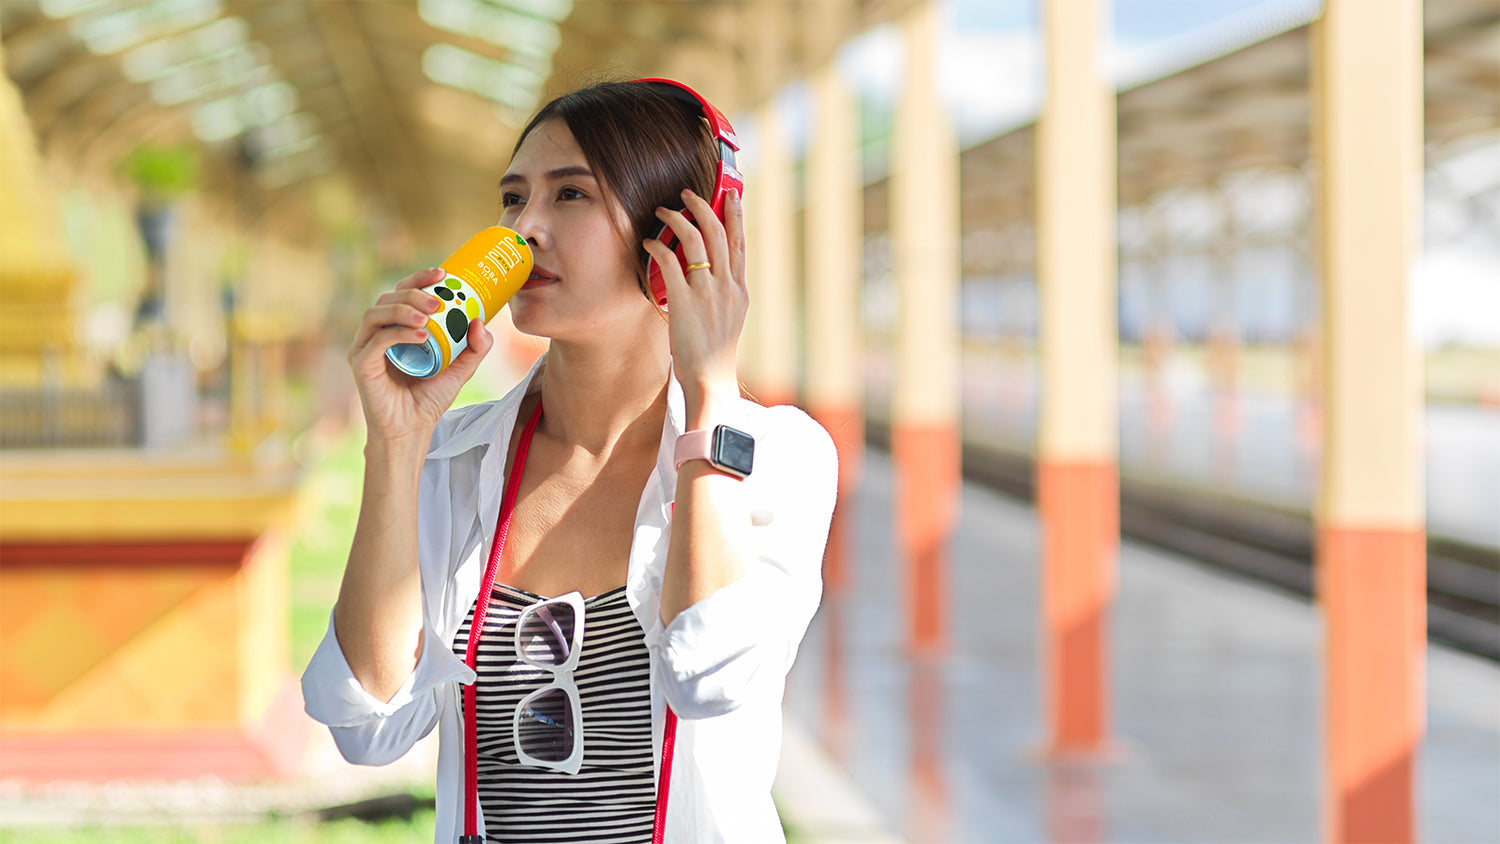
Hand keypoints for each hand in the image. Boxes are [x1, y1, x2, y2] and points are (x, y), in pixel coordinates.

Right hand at [347, 267, 495, 446]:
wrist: (413, 429)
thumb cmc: (430, 398)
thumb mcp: (461, 369)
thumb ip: (476, 347)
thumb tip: (480, 320)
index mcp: (396, 327)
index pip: (402, 292)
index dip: (419, 278)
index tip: (443, 273)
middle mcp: (377, 333)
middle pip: (388, 298)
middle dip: (414, 293)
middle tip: (439, 301)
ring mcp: (364, 347)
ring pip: (376, 314)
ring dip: (403, 310)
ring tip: (429, 318)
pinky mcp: (360, 364)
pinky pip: (375, 341)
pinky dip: (398, 334)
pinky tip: (420, 336)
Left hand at [642, 188, 746, 425]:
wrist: (711, 381)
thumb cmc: (714, 356)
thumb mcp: (728, 320)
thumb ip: (723, 296)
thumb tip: (710, 278)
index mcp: (739, 291)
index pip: (740, 244)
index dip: (736, 217)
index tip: (731, 196)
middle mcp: (727, 287)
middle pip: (719, 234)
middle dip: (704, 206)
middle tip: (688, 193)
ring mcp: (707, 293)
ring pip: (696, 240)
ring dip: (678, 219)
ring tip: (664, 211)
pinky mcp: (684, 302)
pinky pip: (670, 262)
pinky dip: (658, 247)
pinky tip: (649, 243)